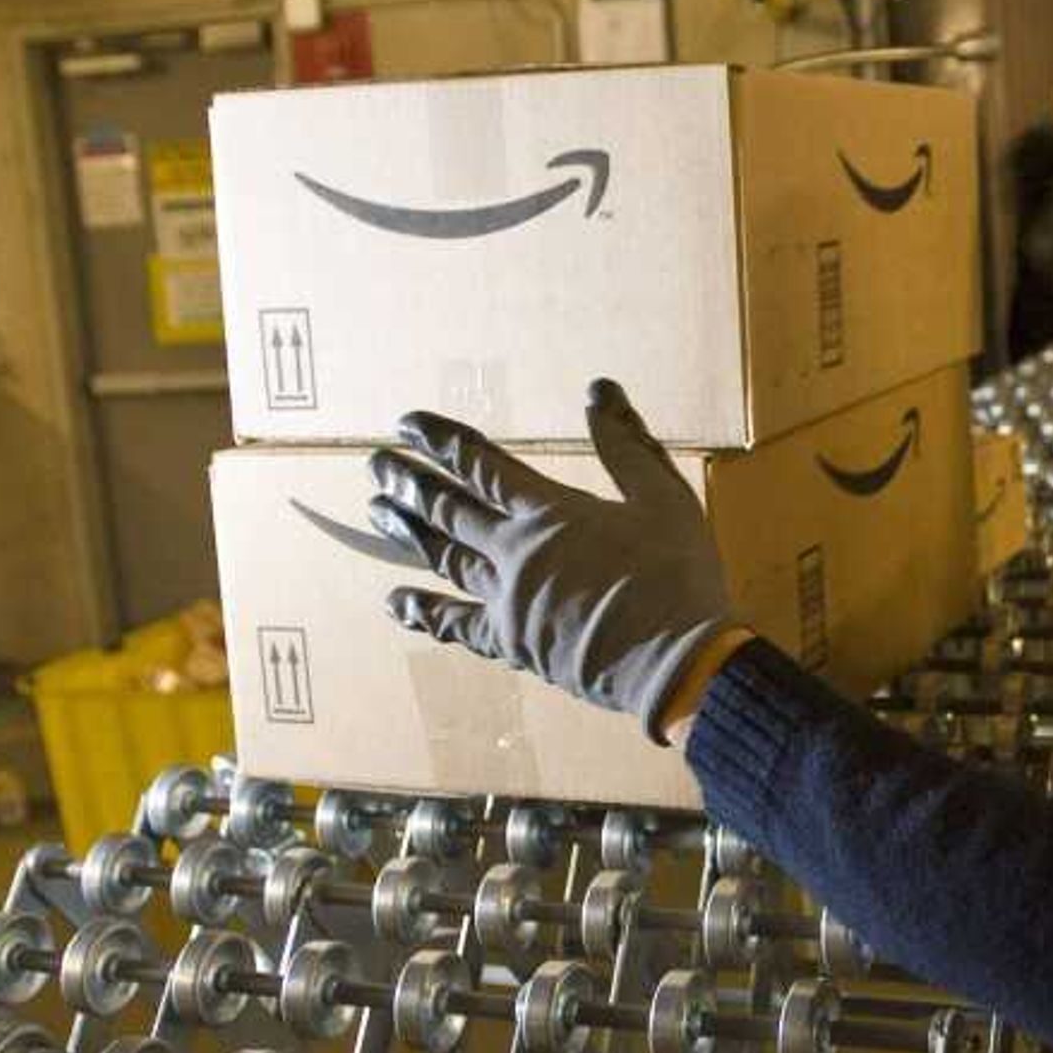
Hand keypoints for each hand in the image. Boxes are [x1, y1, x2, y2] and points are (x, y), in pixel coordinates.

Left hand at [369, 380, 736, 740]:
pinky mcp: (512, 643)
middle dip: (410, 481)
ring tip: (377, 509)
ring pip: (446, 559)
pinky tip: (396, 602)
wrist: (676, 663)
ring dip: (409, 532)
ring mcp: (508, 600)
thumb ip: (626, 443)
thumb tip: (598, 390)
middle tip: (376, 462)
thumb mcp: (663, 497)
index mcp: (550, 511)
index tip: (406, 424)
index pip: (480, 464)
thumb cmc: (677, 575)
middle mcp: (516, 551)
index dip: (441, 441)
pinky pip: (458, 626)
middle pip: (450, 509)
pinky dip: (425, 613)